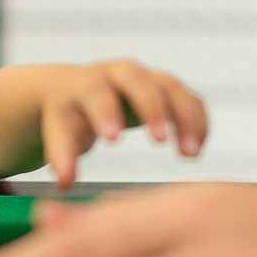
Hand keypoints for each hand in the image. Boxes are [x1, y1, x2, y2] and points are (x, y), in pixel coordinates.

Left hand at [40, 61, 206, 187]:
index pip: (96, 92)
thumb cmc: (68, 116)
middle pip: (139, 82)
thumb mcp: (59, 131)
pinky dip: (197, 122)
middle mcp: (119, 73)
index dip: (106, 112)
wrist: (78, 90)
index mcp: (86, 82)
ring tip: (188, 154)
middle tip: (160, 141)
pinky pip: (189, 99)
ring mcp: (147, 77)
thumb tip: (64, 183)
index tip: (113, 140)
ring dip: (184, 119)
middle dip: (152, 109)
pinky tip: (196, 150)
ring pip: (172, 89)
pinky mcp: (167, 88)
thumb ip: (62, 155)